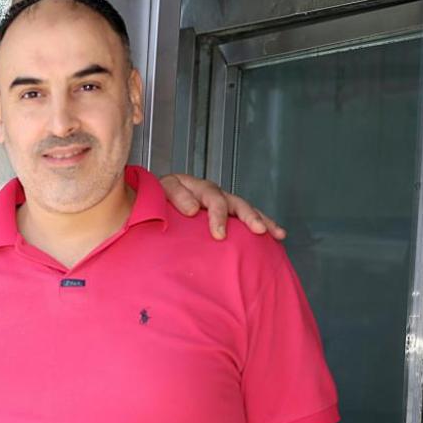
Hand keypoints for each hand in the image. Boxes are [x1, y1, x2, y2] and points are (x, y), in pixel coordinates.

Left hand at [158, 173, 286, 240]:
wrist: (146, 206)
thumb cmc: (150, 203)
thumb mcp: (157, 195)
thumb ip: (174, 197)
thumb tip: (193, 210)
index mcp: (191, 186)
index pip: (210, 197)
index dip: (217, 215)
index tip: (219, 234)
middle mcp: (208, 193)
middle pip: (233, 201)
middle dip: (247, 216)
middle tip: (257, 229)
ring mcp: (218, 203)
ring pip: (244, 208)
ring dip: (260, 220)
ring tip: (276, 233)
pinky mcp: (223, 215)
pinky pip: (245, 218)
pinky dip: (261, 225)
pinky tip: (276, 237)